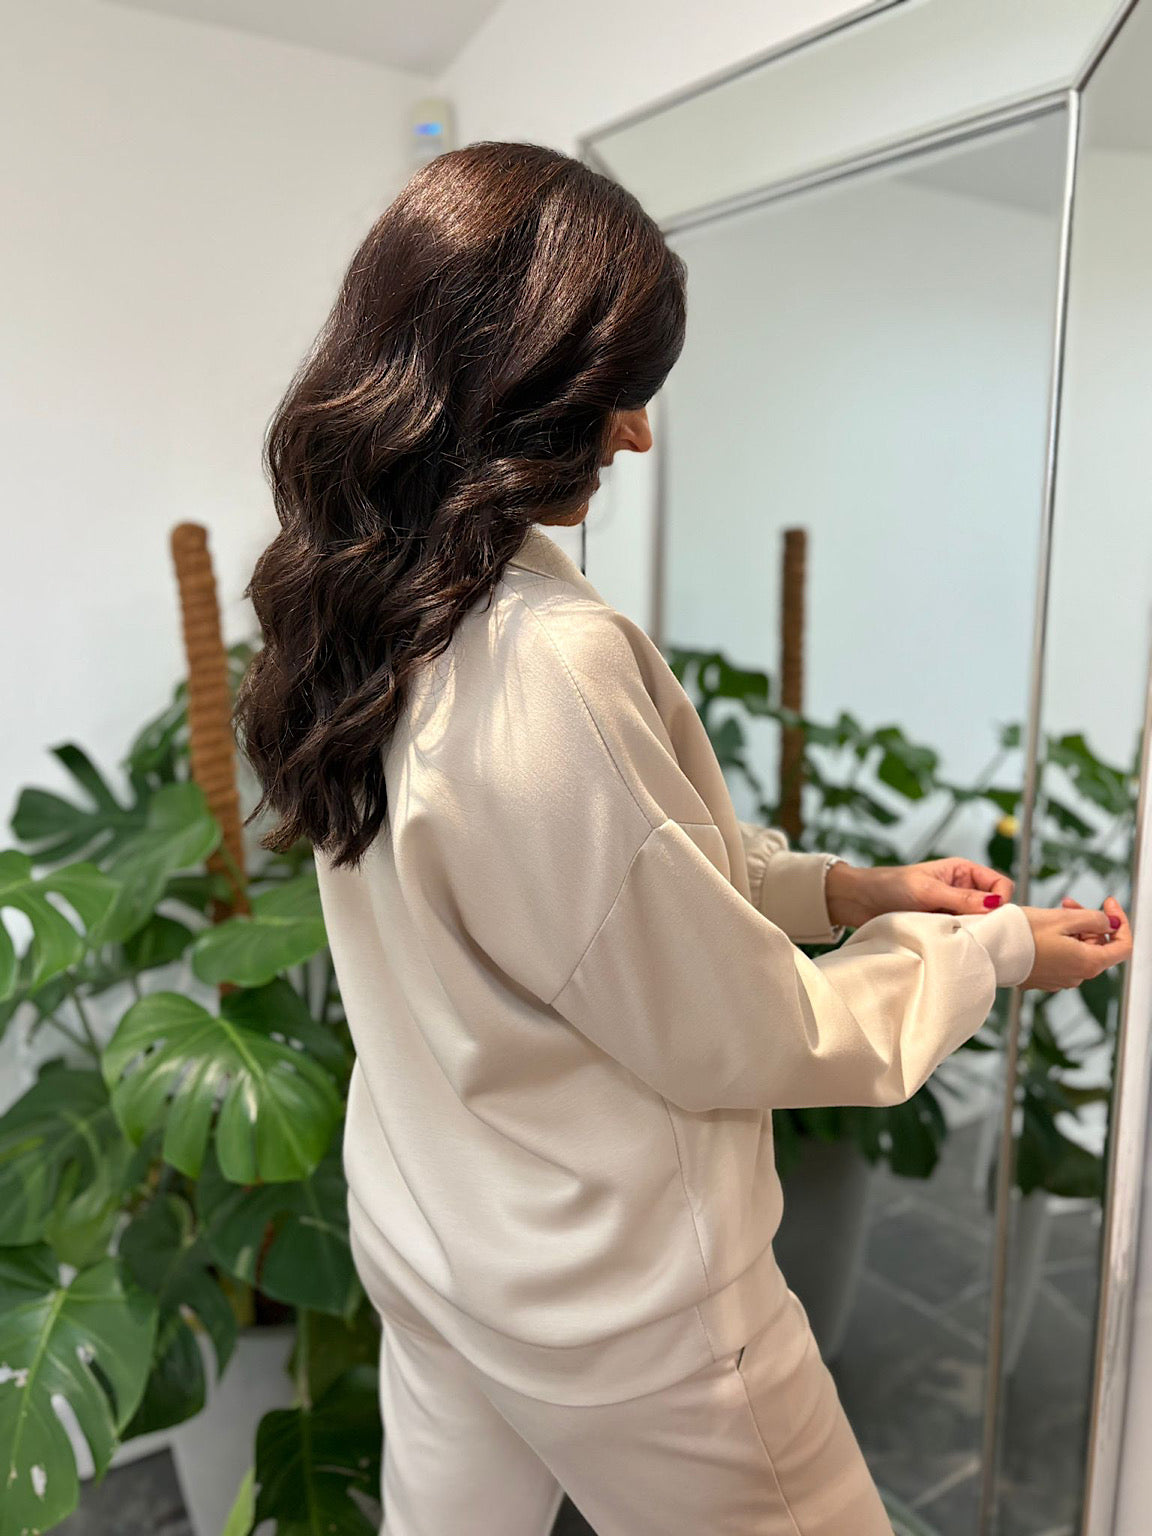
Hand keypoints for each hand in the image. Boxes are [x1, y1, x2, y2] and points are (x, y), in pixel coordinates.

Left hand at [824, 857, 1014, 929]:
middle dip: (987, 919)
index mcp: (963, 871)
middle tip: (970, 930)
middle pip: (993, 907)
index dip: (1001, 900)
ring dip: (970, 931)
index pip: (1001, 885)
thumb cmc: (891, 886)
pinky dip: (958, 939)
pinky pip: (961, 935)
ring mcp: (953, 909)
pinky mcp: (942, 925)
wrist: (860, 901)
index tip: (989, 915)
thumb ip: (961, 898)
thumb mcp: (927, 890)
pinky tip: (947, 942)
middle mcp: (962, 889)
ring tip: (953, 934)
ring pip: (979, 924)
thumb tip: (995, 904)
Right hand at [1020, 896, 1131, 990]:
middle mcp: (1076, 976)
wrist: (988, 952)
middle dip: (1090, 923)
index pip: (1123, 946)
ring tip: (1052, 912)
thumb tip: (1109, 922)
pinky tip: (1043, 928)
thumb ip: (1094, 919)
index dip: (1121, 922)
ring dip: (1073, 930)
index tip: (1109, 904)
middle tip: (1070, 903)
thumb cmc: (1020, 936)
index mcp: (1087, 963)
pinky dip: (1060, 941)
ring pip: (1079, 950)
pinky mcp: (1043, 978)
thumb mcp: (1062, 918)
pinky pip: (1061, 958)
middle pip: (1098, 947)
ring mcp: (1059, 979)